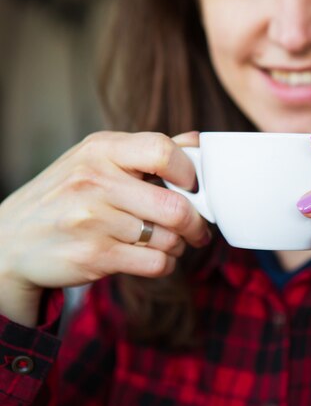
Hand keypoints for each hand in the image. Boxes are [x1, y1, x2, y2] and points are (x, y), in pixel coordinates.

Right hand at [0, 130, 208, 294]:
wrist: (9, 242)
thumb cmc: (66, 197)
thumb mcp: (97, 161)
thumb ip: (147, 152)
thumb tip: (196, 141)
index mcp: (101, 149)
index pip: (164, 151)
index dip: (190, 173)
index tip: (193, 188)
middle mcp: (94, 181)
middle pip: (175, 206)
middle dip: (196, 223)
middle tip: (197, 229)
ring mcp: (91, 220)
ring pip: (170, 239)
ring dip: (178, 245)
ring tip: (166, 242)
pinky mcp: (93, 256)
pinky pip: (156, 263)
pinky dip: (165, 264)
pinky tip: (153, 257)